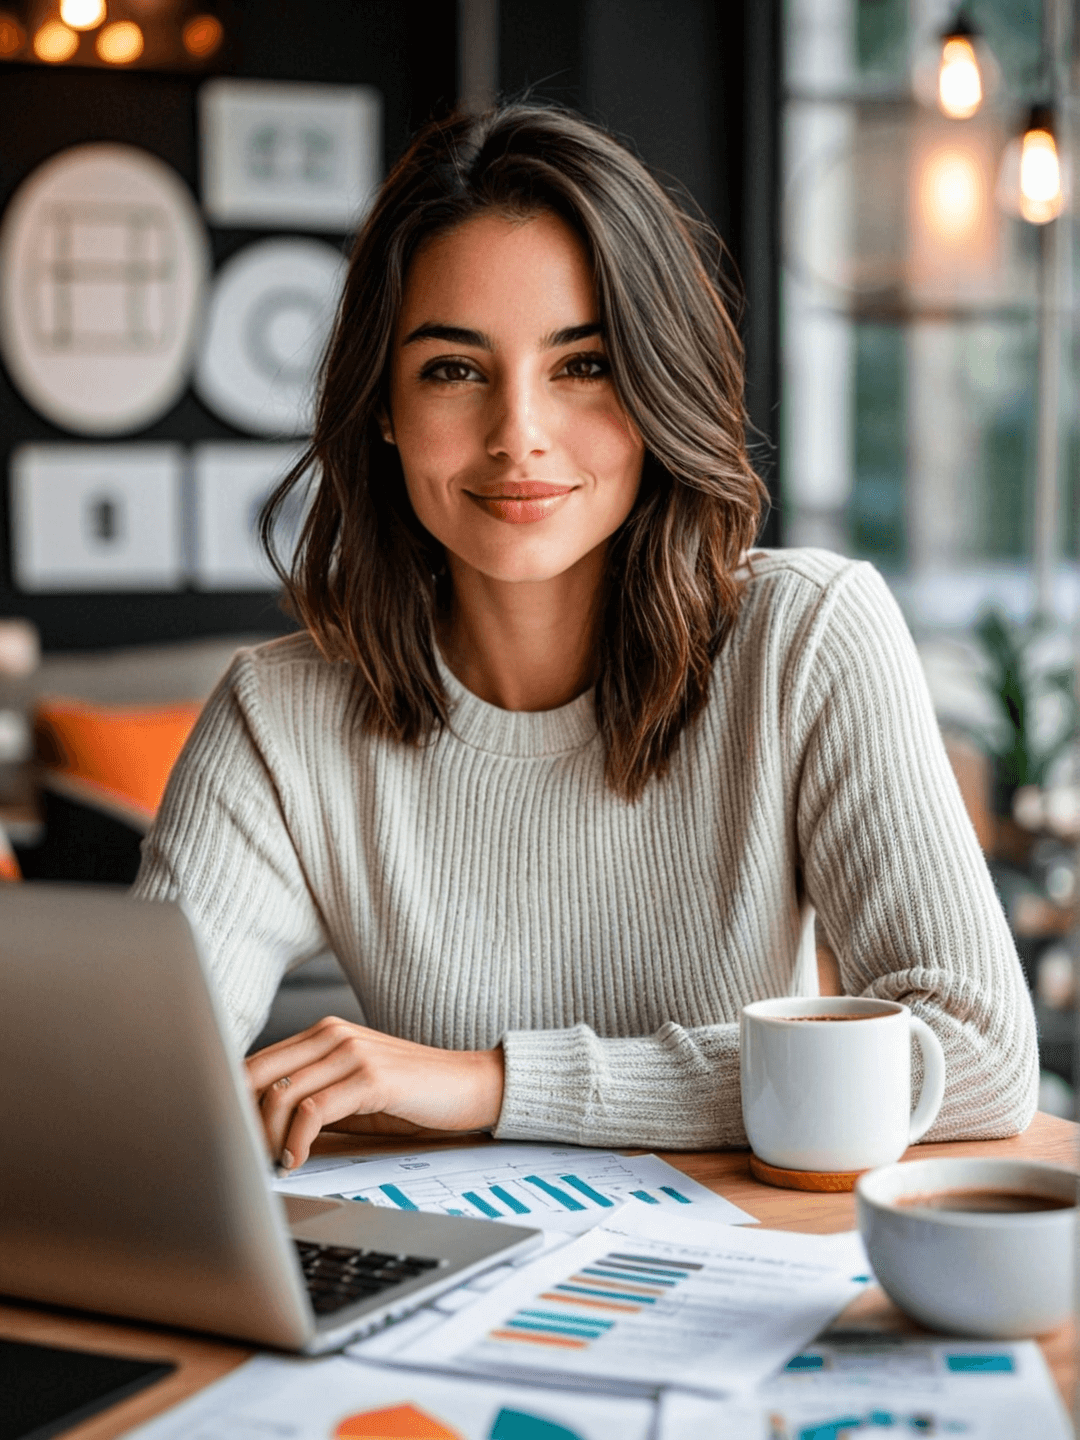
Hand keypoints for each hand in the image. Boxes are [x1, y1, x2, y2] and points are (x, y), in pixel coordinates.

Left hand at [244, 1016, 504, 1170]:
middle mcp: (333, 1034)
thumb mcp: (353, 1093)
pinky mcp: (371, 1077)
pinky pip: (313, 1111)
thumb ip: (313, 1098)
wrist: (471, 1086)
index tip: (232, 1139)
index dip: (234, 1103)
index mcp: (324, 1033)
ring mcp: (352, 1052)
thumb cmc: (412, 1096)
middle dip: (242, 1121)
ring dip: (267, 1139)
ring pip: (280, 1095)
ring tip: (276, 1164)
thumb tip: (260, 1128)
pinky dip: (296, 1142)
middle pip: (256, 1075)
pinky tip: (298, 1161)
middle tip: (244, 1157)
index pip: (256, 1063)